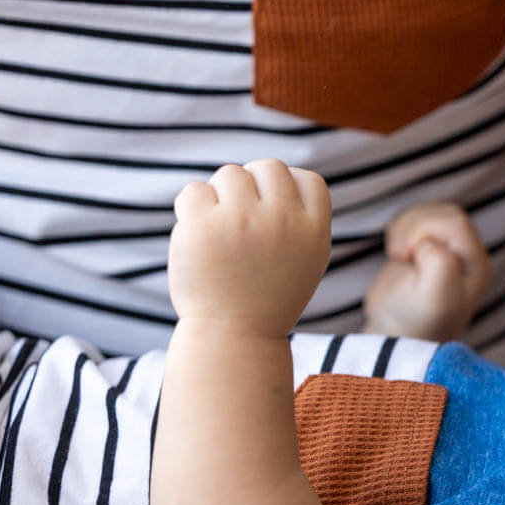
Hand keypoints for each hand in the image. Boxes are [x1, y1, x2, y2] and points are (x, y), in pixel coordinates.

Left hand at [168, 159, 331, 333]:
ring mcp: (242, 221)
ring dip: (220, 197)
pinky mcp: (203, 225)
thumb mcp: (303, 261)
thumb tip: (266, 174)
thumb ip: (298, 219)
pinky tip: (199, 238)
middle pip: (268, 168)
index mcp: (313, 232)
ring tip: (221, 233)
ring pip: (229, 174)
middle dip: (252, 186)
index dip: (288, 189)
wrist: (234, 337)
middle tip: (241, 221)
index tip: (273, 213)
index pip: (307, 180)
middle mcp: (283, 221)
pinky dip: (191, 210)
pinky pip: (194, 190)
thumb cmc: (266, 299)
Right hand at [363, 203, 489, 341]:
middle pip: (443, 213)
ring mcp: (448, 250)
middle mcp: (468, 255)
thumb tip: (429, 243)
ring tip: (399, 257)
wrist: (395, 335)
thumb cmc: (416, 321)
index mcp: (476, 264)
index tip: (409, 257)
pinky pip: (414, 219)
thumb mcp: (436, 298)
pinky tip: (398, 254)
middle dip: (414, 227)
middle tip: (400, 256)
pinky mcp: (426, 247)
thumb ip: (441, 264)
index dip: (426, 230)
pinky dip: (399, 230)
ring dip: (405, 228)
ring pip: (428, 212)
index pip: (455, 222)